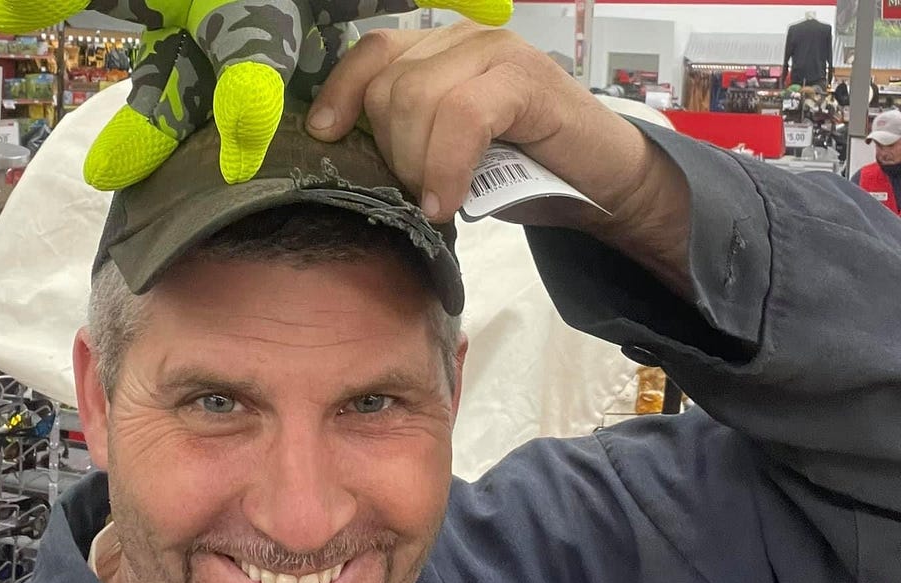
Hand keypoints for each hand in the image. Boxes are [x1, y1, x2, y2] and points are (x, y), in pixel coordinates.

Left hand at [307, 23, 689, 291]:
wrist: (597, 179)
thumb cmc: (520, 168)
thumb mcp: (446, 152)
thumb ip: (406, 136)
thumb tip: (347, 153)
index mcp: (437, 50)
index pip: (371, 54)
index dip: (340, 94)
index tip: (327, 136)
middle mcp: (463, 39)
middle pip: (389, 86)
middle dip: (392, 152)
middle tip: (419, 192)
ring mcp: (496, 53)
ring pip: (417, 98)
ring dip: (417, 163)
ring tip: (437, 200)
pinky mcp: (525, 79)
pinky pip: (463, 117)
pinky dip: (447, 166)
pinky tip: (447, 201)